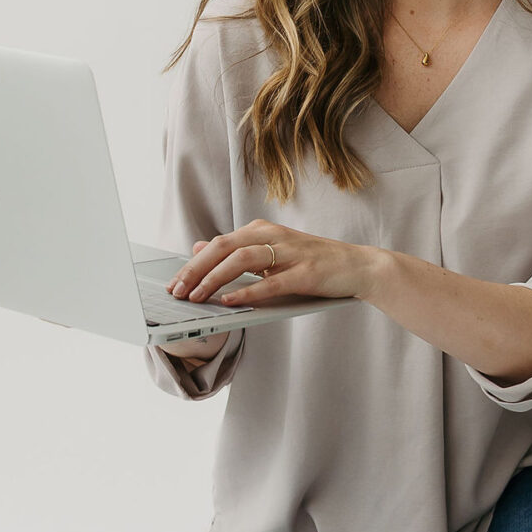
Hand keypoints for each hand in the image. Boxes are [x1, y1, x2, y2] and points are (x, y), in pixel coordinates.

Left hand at [167, 222, 371, 310]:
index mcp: (261, 230)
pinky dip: (247, 291)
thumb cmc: (312, 262)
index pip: (218, 244)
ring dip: (215, 279)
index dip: (192, 264)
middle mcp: (273, 236)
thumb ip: (236, 251)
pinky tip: (230, 301)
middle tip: (176, 292)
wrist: (357, 266)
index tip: (173, 283)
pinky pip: (270, 282)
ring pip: (242, 260)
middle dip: (195, 271)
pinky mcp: (304, 272)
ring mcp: (290, 253)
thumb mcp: (271, 252)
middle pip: (224, 248)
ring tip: (197, 297)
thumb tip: (198, 247)